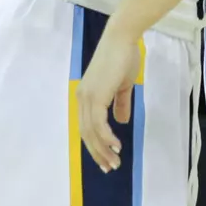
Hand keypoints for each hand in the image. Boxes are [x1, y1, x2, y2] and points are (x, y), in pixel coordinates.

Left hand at [76, 31, 140, 171]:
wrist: (122, 39)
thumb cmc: (124, 58)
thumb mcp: (123, 86)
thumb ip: (120, 104)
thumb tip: (121, 122)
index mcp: (86, 96)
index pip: (87, 127)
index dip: (96, 145)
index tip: (107, 159)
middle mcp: (82, 99)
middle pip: (86, 134)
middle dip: (98, 153)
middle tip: (111, 167)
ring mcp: (87, 98)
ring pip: (91, 132)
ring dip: (103, 149)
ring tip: (115, 161)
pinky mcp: (95, 96)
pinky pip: (98, 124)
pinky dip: (106, 137)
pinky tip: (116, 146)